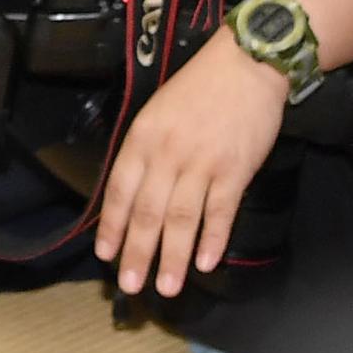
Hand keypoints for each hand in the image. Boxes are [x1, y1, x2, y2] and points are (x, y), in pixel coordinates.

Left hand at [91, 34, 287, 297]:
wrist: (246, 65)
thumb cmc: (199, 88)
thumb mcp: (156, 111)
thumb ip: (145, 151)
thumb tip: (132, 194)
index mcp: (143, 138)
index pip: (120, 190)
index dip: (113, 226)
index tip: (107, 255)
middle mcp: (168, 154)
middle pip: (148, 213)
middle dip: (138, 254)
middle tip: (131, 286)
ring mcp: (203, 164)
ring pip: (182, 219)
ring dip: (174, 258)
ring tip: (167, 287)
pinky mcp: (235, 170)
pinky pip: (220, 212)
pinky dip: (212, 239)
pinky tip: (206, 263)